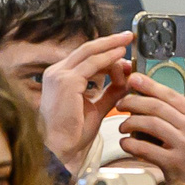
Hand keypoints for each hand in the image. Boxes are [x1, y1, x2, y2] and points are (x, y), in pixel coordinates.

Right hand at [37, 32, 135, 175]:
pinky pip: (92, 64)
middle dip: (109, 41)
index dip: (105, 51)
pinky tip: (121, 56)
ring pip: (90, 53)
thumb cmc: (75, 132)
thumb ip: (111, 91)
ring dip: (111, 47)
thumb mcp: (97, 106)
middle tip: (128, 36)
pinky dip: (108, 58)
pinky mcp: (66, 81)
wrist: (63, 149)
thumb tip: (128, 79)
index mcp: (60, 77)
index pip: (85, 58)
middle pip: (86, 50)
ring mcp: (59, 75)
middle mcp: (56, 73)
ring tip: (127, 41)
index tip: (123, 50)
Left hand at [114, 70, 184, 184]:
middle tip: (121, 103)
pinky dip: (130, 144)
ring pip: (149, 124)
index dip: (150, 85)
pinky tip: (126, 143)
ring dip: (130, 123)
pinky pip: (144, 148)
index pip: (172, 94)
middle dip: (134, 102)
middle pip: (157, 107)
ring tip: (123, 125)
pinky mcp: (173, 163)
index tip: (134, 79)